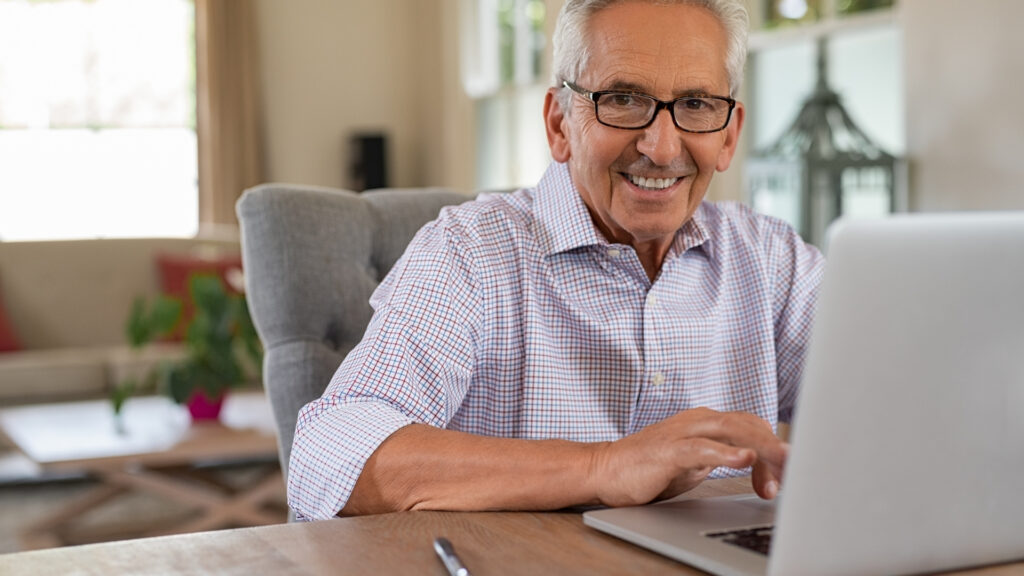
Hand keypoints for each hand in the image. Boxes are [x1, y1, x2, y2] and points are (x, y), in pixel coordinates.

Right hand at [589, 407, 786, 506]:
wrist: (605, 469)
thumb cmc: (649, 467)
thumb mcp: (696, 461)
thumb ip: (724, 456)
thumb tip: (759, 464)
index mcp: (707, 422)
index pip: (753, 427)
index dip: (773, 450)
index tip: (785, 479)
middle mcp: (698, 420)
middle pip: (749, 425)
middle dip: (777, 448)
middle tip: (799, 470)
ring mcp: (683, 432)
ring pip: (733, 431)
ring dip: (762, 448)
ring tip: (784, 462)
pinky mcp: (668, 450)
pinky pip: (702, 448)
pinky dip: (726, 453)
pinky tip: (743, 460)